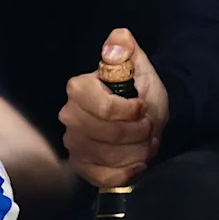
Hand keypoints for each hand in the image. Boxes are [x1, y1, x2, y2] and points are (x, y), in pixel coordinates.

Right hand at [60, 28, 169, 190]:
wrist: (144, 117)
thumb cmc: (139, 90)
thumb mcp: (138, 64)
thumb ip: (125, 49)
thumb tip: (118, 42)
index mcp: (79, 89)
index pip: (106, 109)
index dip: (132, 112)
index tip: (143, 106)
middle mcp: (69, 117)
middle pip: (110, 136)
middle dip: (138, 133)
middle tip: (148, 125)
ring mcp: (74, 144)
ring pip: (111, 157)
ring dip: (138, 152)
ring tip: (145, 141)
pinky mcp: (82, 167)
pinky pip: (106, 177)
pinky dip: (128, 171)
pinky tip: (137, 161)